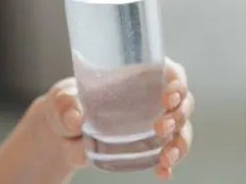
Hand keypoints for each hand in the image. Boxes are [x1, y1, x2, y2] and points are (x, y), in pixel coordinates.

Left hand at [0, 58, 194, 183]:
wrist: (61, 133)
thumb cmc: (66, 103)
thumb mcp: (61, 99)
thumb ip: (66, 105)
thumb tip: (76, 118)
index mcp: (136, 76)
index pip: (170, 73)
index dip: (177, 82)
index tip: (168, 96)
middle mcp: (151, 99)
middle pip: (184, 102)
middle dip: (179, 115)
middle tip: (160, 127)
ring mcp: (154, 124)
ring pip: (182, 131)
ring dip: (179, 144)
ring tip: (165, 157)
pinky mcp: (148, 147)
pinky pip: (168, 156)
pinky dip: (169, 165)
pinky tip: (162, 173)